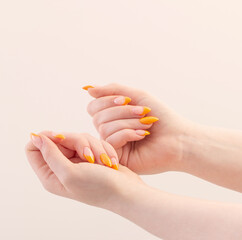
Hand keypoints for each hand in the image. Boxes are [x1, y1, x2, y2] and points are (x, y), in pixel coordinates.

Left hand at [25, 131, 143, 207]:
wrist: (127, 191)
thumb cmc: (99, 186)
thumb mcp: (70, 173)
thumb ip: (50, 154)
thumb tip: (35, 136)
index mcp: (51, 174)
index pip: (34, 149)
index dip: (45, 139)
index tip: (59, 137)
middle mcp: (62, 166)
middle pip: (59, 139)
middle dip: (77, 142)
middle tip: (89, 155)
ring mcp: (77, 160)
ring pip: (78, 138)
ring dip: (93, 146)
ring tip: (103, 162)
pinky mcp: (91, 155)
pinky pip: (92, 140)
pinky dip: (102, 148)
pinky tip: (109, 161)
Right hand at [85, 83, 192, 173]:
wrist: (178, 138)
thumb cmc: (160, 116)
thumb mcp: (136, 96)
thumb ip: (112, 90)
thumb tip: (88, 89)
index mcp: (113, 117)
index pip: (94, 106)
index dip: (106, 100)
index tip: (127, 100)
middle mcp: (110, 131)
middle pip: (97, 116)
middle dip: (121, 111)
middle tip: (143, 112)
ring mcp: (113, 145)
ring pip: (104, 127)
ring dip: (128, 122)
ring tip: (146, 125)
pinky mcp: (118, 157)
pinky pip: (110, 140)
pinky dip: (127, 133)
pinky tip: (142, 136)